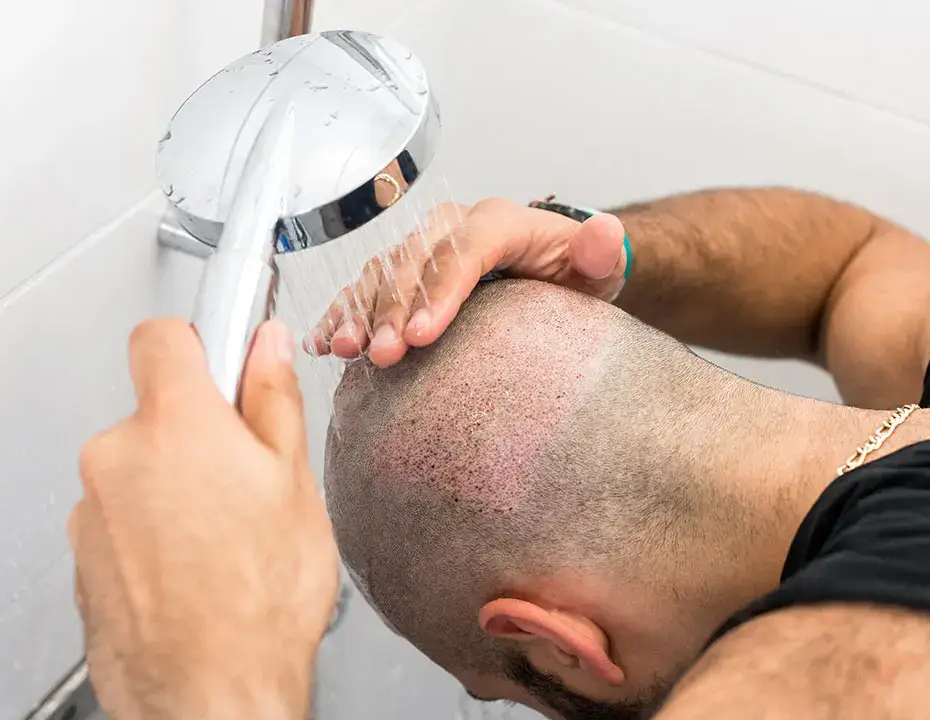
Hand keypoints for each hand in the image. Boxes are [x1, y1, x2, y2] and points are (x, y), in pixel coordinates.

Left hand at [69, 318, 338, 719]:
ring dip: (170, 487)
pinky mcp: (80, 555)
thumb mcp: (293, 485)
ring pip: (137, 469)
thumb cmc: (258, 604)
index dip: (199, 341)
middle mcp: (117, 457)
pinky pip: (119, 518)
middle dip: (194, 432)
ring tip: (220, 538)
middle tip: (242, 477)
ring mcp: (91, 509)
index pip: (164, 335)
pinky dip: (149, 530)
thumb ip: (272, 400)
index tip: (222, 356)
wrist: (209, 696)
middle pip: (154, 410)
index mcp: (175, 424)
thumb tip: (266, 347)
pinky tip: (192, 567)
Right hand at [306, 197, 627, 366]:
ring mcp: (420, 252)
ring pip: (380, 274)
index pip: (465, 250)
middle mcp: (450, 230)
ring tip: (347, 350)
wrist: (550, 276)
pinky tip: (322, 343)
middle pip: (414, 262)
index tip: (426, 336)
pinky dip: (340, 313)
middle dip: (395, 309)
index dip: (441, 290)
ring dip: (360, 312)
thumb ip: (600, 253)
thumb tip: (607, 234)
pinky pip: (363, 291)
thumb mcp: (595, 269)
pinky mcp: (401, 278)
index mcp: (497, 222)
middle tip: (386, 355)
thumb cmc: (572, 276)